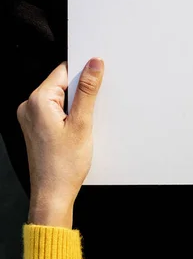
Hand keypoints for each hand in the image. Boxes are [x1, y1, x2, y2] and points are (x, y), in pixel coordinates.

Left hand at [18, 58, 103, 227]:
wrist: (52, 194)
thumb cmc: (64, 165)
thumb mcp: (82, 123)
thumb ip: (88, 90)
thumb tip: (94, 64)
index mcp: (37, 101)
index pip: (64, 71)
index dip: (84, 74)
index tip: (97, 84)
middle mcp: (29, 107)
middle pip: (62, 84)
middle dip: (81, 93)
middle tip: (90, 112)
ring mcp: (31, 117)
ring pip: (61, 97)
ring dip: (77, 106)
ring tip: (82, 125)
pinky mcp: (37, 126)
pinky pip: (57, 110)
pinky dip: (70, 115)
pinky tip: (77, 130)